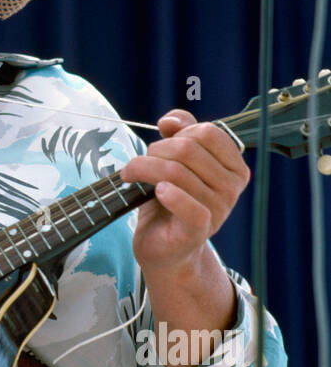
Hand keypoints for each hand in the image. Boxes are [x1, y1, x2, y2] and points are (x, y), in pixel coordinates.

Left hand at [119, 110, 249, 273]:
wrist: (164, 245)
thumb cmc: (171, 199)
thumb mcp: (176, 160)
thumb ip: (180, 132)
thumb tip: (169, 120)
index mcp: (233, 166)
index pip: (208, 132)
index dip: (180, 132)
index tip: (161, 143)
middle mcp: (232, 187)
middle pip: (188, 149)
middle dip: (156, 150)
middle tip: (139, 163)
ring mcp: (220, 209)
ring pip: (176, 172)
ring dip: (144, 168)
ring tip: (132, 175)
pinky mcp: (200, 229)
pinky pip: (188, 205)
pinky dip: (169, 195)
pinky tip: (157, 192)